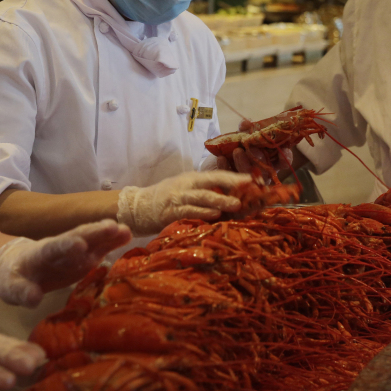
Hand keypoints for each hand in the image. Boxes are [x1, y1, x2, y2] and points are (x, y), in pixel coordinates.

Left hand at [0, 220, 131, 307]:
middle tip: (112, 228)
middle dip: (94, 234)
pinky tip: (127, 235)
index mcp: (39, 254)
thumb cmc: (15, 277)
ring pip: (91, 238)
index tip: (79, 245)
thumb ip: (22, 292)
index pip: (52, 248)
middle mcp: (60, 246)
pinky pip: (100, 246)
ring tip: (125, 230)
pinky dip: (112, 241)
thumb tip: (33, 299)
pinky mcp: (85, 255)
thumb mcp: (11, 288)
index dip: (65, 247)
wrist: (20, 264)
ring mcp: (74, 249)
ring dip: (107, 235)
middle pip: (77, 236)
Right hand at [116, 171, 249, 235]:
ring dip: (220, 200)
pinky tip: (214, 215)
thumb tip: (232, 197)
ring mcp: (178, 197)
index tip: (252, 180)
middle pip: (212, 182)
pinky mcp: (170, 212)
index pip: (217, 175)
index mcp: (193, 178)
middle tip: (249, 190)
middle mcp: (187, 184)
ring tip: (235, 204)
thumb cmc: (166, 199)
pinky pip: (189, 211)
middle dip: (231, 186)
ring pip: (202, 197)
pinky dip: (202, 213)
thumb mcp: (186, 190)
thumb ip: (205, 191)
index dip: (234, 177)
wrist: (137, 207)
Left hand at [216, 115, 293, 181]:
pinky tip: (221, 158)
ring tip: (237, 151)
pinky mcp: (230, 186)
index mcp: (269, 161)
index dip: (285, 157)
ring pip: (248, 178)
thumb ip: (246, 130)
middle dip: (260, 159)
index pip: (282, 162)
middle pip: (265, 171)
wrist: (215, 156)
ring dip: (244, 164)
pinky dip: (226, 167)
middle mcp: (261, 173)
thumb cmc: (234, 146)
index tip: (285, 150)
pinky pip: (228, 180)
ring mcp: (246, 182)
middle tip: (252, 149)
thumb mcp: (241, 136)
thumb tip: (246, 122)